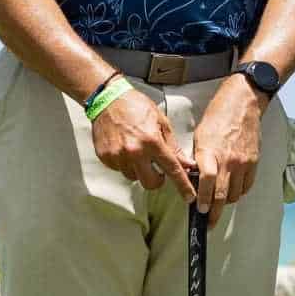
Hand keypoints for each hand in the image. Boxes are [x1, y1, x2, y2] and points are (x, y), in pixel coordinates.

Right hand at [89, 86, 195, 202]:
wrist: (107, 99)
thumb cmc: (135, 106)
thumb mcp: (161, 122)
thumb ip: (173, 147)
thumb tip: (186, 163)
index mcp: (152, 141)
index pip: (172, 169)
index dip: (182, 185)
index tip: (189, 197)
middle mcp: (134, 151)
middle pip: (149, 183)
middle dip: (156, 180)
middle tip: (157, 170)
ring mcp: (118, 156)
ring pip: (133, 177)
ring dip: (138, 169)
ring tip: (136, 151)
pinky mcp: (105, 157)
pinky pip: (119, 169)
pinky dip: (125, 163)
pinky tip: (124, 148)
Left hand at [191, 82, 266, 212]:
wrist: (243, 103)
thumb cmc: (218, 117)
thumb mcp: (200, 136)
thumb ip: (198, 158)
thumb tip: (193, 178)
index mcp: (211, 152)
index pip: (207, 182)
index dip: (203, 199)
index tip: (200, 210)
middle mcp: (228, 160)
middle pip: (221, 194)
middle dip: (214, 212)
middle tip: (209, 223)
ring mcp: (243, 162)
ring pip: (234, 194)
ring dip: (225, 202)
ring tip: (218, 204)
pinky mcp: (254, 162)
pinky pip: (246, 186)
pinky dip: (239, 192)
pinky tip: (232, 192)